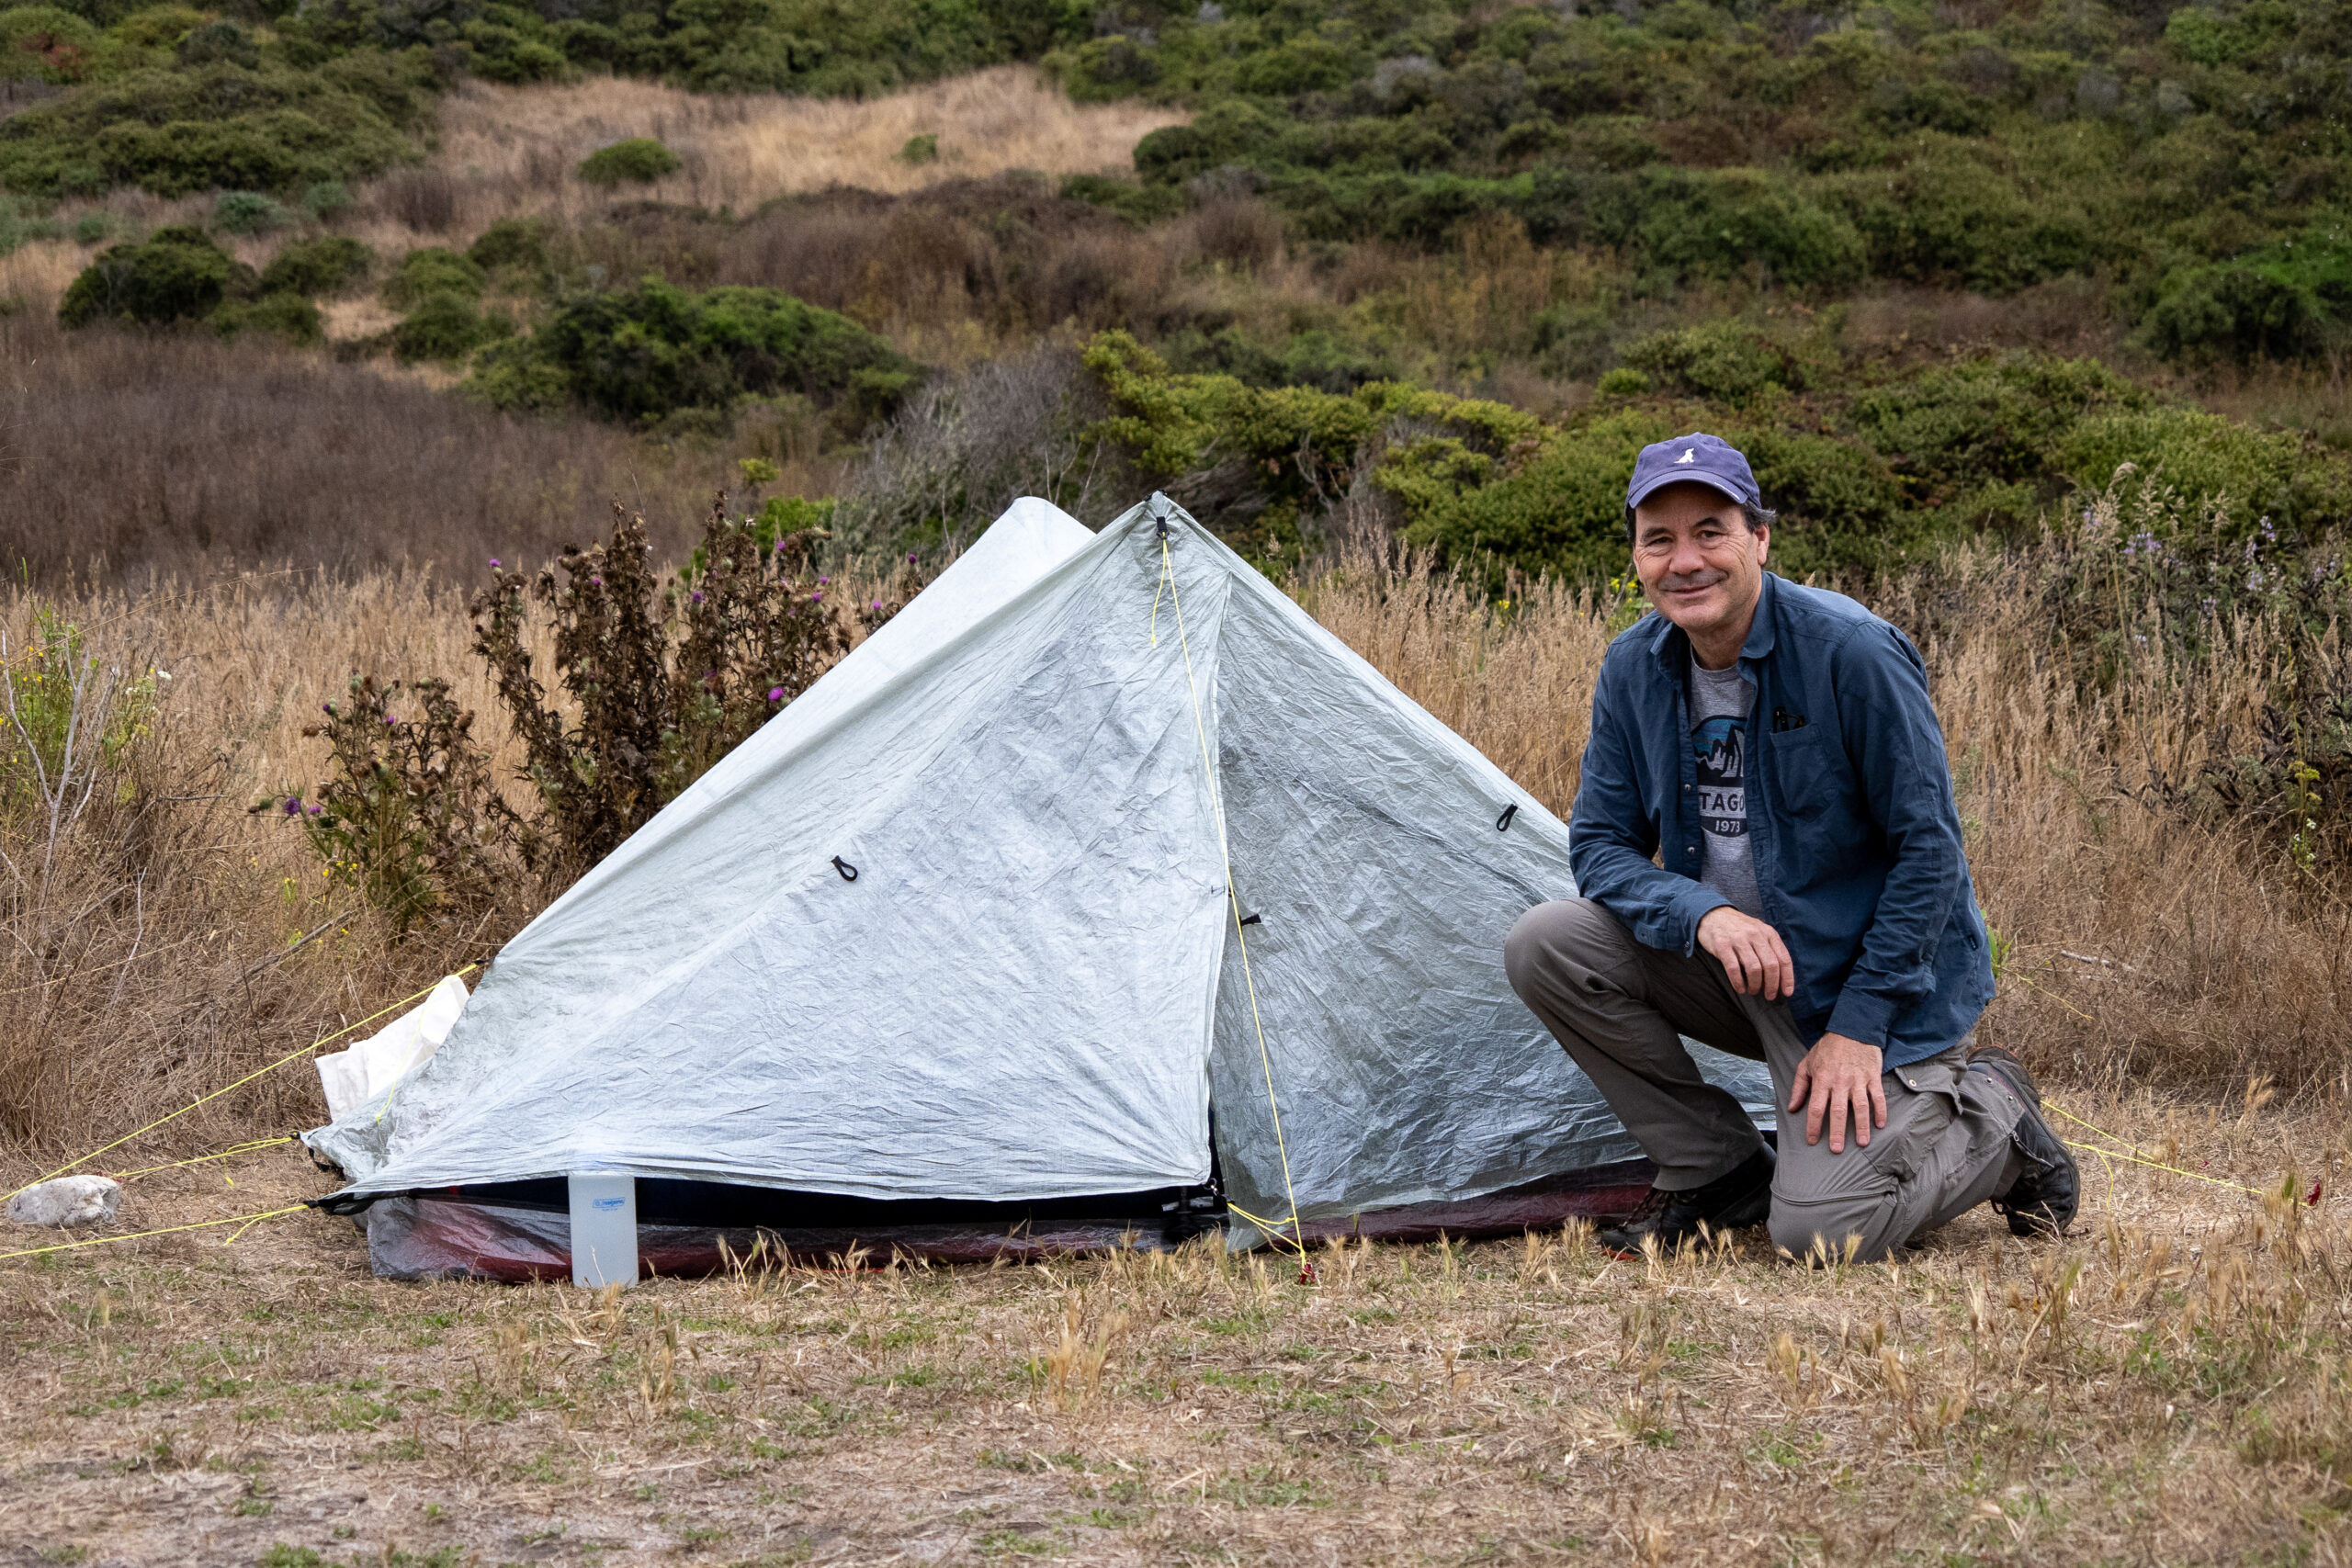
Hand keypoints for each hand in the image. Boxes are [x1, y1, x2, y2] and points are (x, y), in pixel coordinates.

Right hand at [1697, 905, 1793, 999]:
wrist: (1714, 914)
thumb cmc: (1739, 928)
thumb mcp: (1759, 932)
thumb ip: (1770, 948)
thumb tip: (1781, 976)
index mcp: (1768, 933)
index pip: (1784, 959)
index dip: (1787, 978)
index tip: (1786, 992)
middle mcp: (1756, 935)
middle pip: (1770, 965)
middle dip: (1772, 985)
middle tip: (1769, 995)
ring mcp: (1739, 939)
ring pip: (1754, 968)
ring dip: (1755, 985)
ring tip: (1753, 991)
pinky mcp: (1722, 945)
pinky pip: (1733, 968)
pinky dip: (1738, 982)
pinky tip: (1740, 988)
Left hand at [1788, 1032, 1885, 1152]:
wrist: (1852, 1029)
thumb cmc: (1827, 1049)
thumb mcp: (1807, 1063)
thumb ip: (1799, 1086)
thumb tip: (1793, 1108)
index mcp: (1822, 1079)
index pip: (1816, 1107)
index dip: (1813, 1126)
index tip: (1812, 1140)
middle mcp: (1840, 1082)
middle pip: (1838, 1111)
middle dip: (1837, 1132)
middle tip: (1837, 1149)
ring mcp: (1858, 1080)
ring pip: (1861, 1107)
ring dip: (1862, 1126)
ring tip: (1862, 1143)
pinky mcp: (1873, 1077)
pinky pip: (1878, 1097)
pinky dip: (1880, 1111)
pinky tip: (1880, 1125)